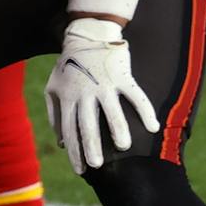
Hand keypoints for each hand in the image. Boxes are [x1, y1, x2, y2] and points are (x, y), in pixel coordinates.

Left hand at [44, 18, 159, 172]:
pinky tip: (153, 127)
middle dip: (92, 146)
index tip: (81, 170)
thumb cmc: (68, 66)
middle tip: (97, 165)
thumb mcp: (53, 88)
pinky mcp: (122, 77)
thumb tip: (61, 143)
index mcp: (68, 98)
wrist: (86, 35)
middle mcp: (85, 93)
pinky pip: (136, 96)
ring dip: (118, 129)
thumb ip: (55, 115)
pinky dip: (145, 111)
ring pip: (112, 111)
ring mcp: (105, 85)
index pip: (69, 130)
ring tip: (124, 147)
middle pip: (88, 124)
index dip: (74, 151)